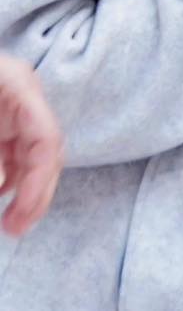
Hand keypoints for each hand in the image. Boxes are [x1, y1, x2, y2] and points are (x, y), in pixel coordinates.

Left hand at [0, 57, 60, 237]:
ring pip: (31, 155)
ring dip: (23, 190)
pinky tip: (0, 196)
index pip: (46, 137)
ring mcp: (10, 109)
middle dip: (34, 192)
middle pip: (44, 149)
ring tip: (11, 223)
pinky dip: (8, 179)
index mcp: (16, 85)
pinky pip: (11, 154)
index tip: (21, 215)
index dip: (39, 181)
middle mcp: (22, 98)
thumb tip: (0, 183)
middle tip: (16, 228)